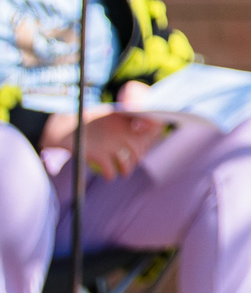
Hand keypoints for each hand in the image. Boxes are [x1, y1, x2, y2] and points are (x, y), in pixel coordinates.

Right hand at [40, 105, 165, 178]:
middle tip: (131, 162)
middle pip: (138, 150)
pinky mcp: (98, 154)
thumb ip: (122, 123)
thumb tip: (141, 131)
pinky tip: (109, 176)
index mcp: (123, 119)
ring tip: (124, 172)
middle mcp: (120, 131)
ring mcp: (109, 143)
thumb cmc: (82, 121)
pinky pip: (111, 171)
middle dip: (136, 157)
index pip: (147, 130)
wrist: (59, 126)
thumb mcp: (106, 116)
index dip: (148, 140)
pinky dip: (111, 175)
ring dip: (126, 169)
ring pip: (127, 163)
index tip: (143, 146)